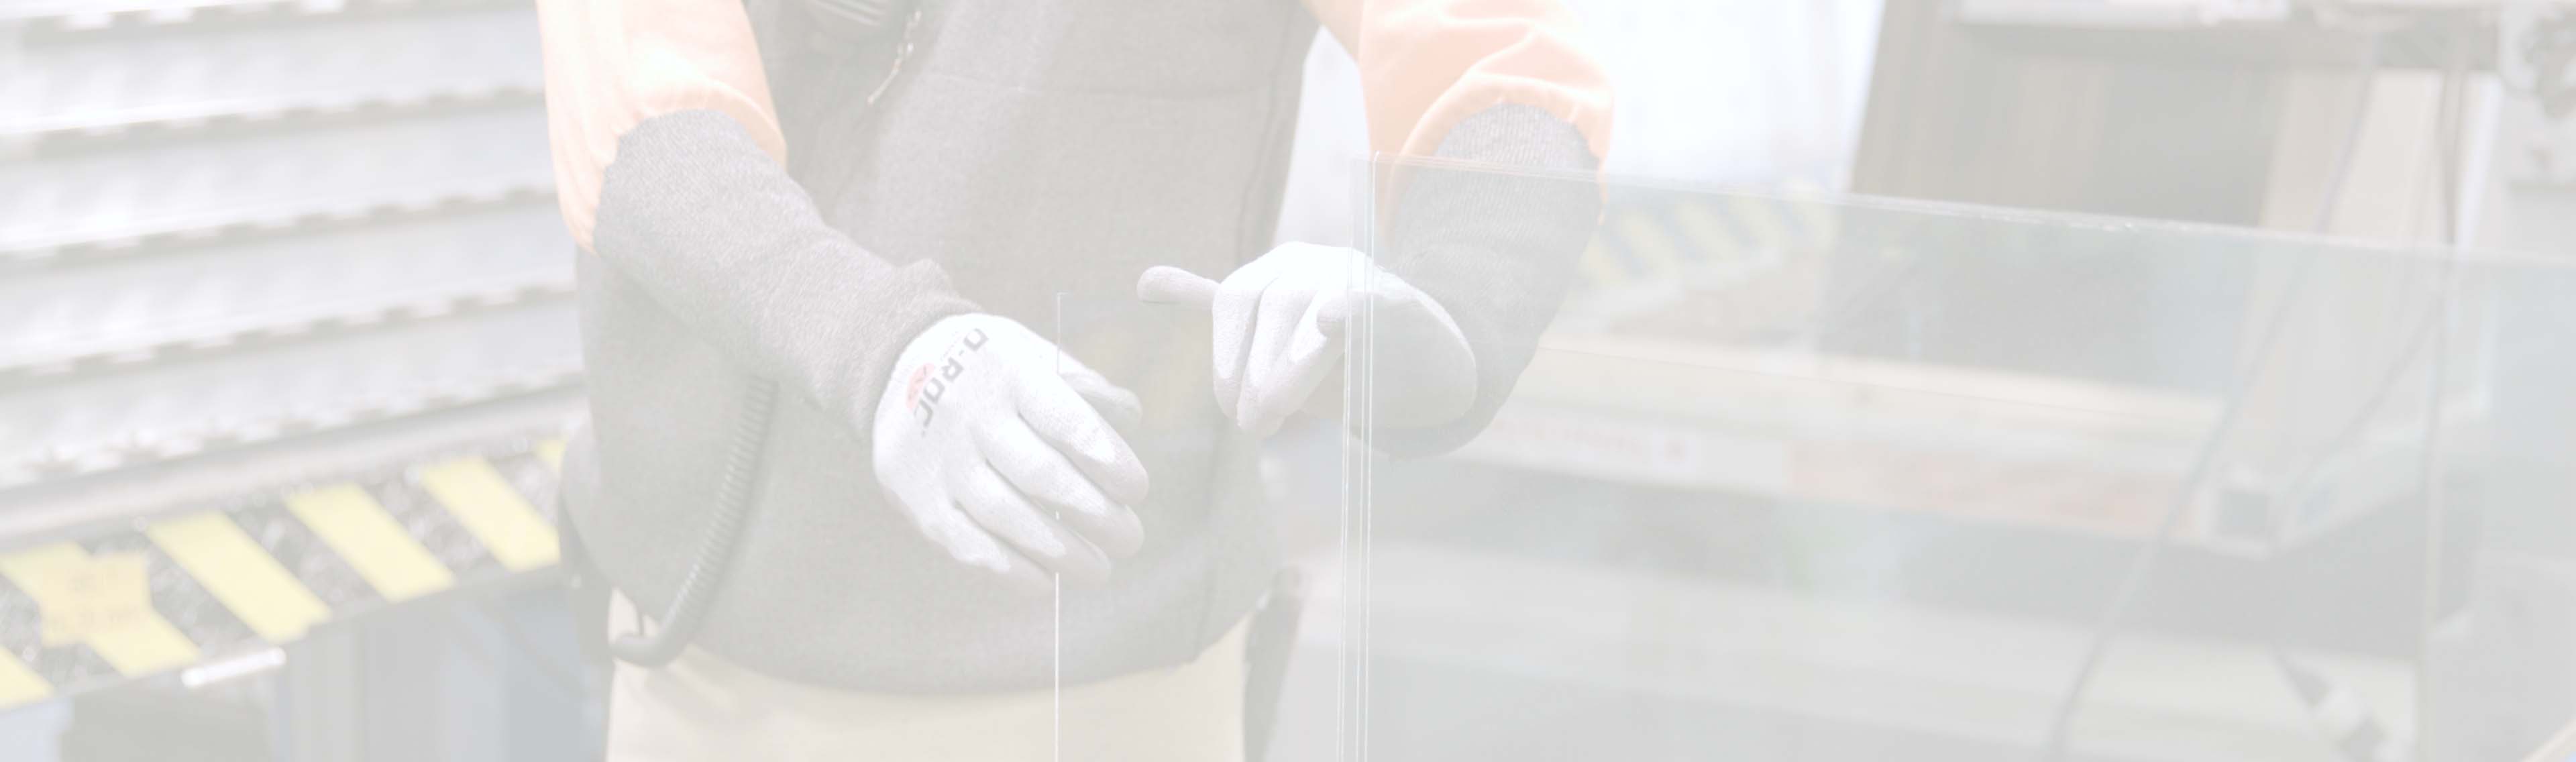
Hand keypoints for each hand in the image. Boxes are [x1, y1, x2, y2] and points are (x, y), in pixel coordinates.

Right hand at [871, 314, 1148, 590]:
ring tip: (1099, 570)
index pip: (1065, 420)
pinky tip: (1046, 581)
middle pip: (1041, 475)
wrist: (897, 368)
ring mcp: (942, 460)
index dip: (1107, 460)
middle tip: (1129, 540)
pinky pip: (969, 544)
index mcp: (1009, 372)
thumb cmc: (992, 370)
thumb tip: (1128, 422)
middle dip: (1095, 516)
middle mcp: (970, 415)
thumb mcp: (1033, 353)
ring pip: (1006, 516)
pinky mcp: (920, 500)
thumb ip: (1084, 387)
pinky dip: (1012, 569)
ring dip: (1062, 553)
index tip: (1136, 491)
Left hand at [1137, 242, 1475, 435]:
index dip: (1226, 355)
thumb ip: (1214, 312)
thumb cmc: (1335, 359)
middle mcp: (1317, 260)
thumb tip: (1143, 283)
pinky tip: (1330, 321)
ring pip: (1312, 310)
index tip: (1226, 407)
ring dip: (1289, 368)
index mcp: (1281, 267)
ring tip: (1275, 416)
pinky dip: (1350, 308)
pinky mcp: (1403, 301)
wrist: (1422, 365)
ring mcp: (1361, 275)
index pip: (1236, 299)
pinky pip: (1372, 299)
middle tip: (1250, 424)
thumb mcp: (1269, 340)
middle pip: (1272, 305)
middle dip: (1254, 370)